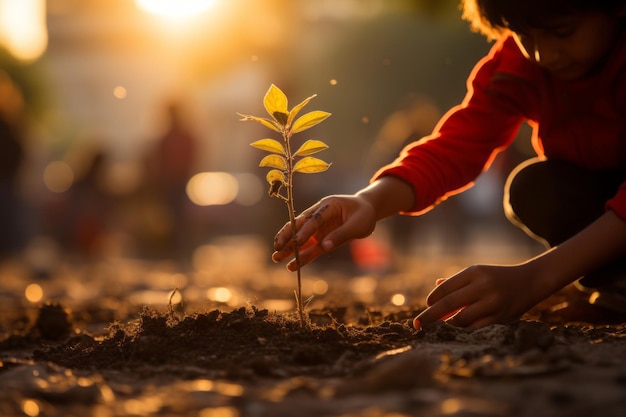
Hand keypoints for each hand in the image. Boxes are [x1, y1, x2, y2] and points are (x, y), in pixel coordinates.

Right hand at [272, 194, 376, 270]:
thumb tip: (325, 247)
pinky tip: (291, 266)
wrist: (367, 211)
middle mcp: (318, 215)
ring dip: (288, 248)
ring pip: (299, 237)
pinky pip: (310, 248)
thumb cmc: (363, 214)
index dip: (304, 231)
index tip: (297, 243)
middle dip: (287, 236)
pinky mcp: (321, 238)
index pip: (313, 219)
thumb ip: (341, 234)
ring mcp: (318, 228)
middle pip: (298, 225)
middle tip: (277, 248)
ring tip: (276, 258)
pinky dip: (301, 257)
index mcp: (328, 206)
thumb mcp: (358, 224)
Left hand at [414, 264, 546, 329]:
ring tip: (435, 329)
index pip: (446, 287)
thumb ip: (456, 281)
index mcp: (474, 272)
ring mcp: (492, 302)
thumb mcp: (477, 273)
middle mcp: (483, 286)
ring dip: (446, 326)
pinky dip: (463, 331)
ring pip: (461, 318)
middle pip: (449, 303)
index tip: (425, 306)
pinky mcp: (501, 317)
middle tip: (415, 325)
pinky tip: (454, 333)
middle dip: (429, 316)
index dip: (432, 299)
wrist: (530, 281)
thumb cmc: (496, 277)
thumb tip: (436, 287)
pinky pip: (476, 327)